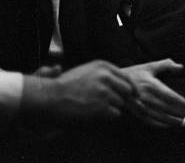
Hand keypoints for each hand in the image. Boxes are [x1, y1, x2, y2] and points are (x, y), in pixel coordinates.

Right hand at [23, 60, 137, 123]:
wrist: (50, 98)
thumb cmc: (65, 87)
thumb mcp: (86, 72)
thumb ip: (104, 76)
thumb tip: (124, 87)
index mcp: (103, 66)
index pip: (126, 78)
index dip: (131, 88)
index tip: (134, 96)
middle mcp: (106, 77)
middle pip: (127, 91)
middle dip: (122, 99)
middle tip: (110, 105)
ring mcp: (105, 92)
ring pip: (120, 104)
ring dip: (111, 109)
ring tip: (93, 108)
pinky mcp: (102, 107)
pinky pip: (115, 115)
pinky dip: (107, 117)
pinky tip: (93, 114)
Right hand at [122, 59, 184, 127]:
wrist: (112, 83)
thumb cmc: (134, 73)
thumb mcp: (149, 66)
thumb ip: (166, 65)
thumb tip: (181, 67)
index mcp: (151, 85)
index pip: (170, 96)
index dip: (182, 103)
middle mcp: (146, 97)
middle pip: (167, 109)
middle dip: (181, 114)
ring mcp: (140, 106)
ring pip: (160, 117)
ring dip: (173, 122)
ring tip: (184, 123)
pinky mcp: (136, 113)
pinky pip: (150, 121)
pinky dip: (161, 125)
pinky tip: (169, 125)